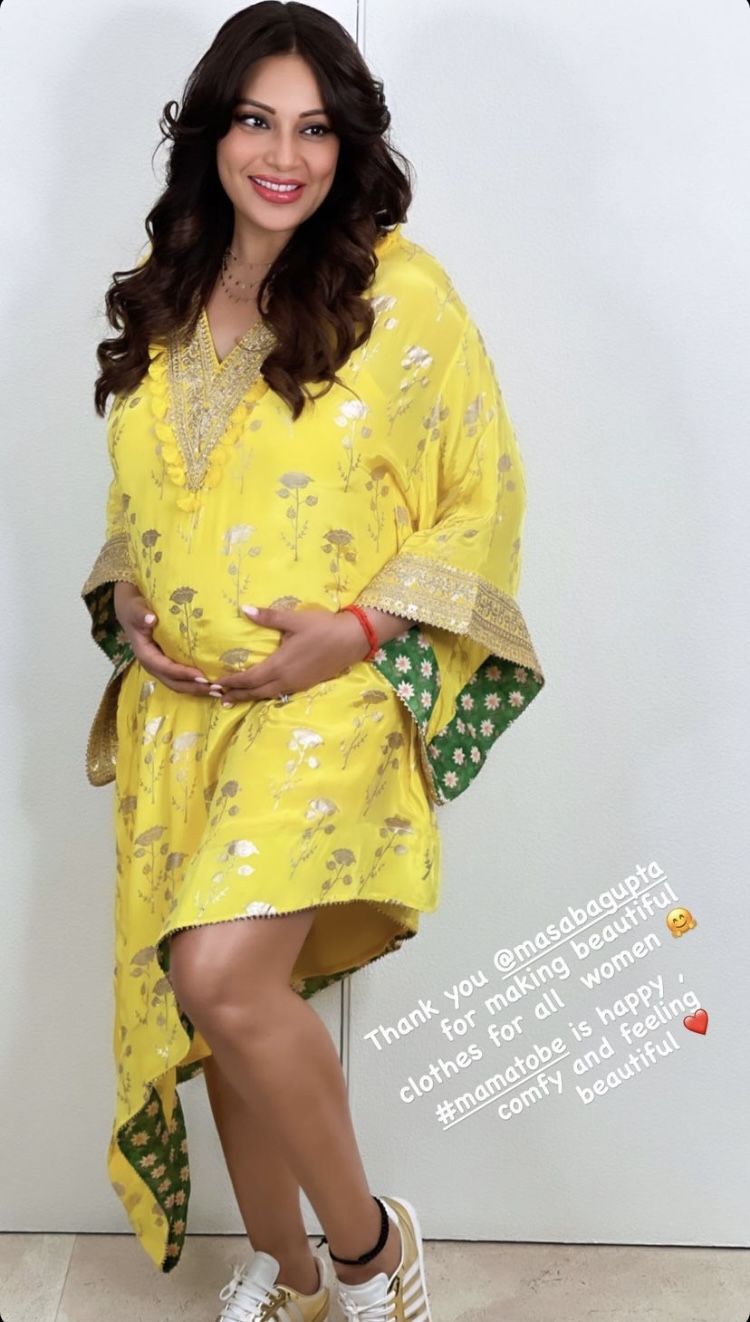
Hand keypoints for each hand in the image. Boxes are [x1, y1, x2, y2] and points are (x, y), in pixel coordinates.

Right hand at [113, 581, 210, 695]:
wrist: (131, 611)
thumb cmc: (135, 609)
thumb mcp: (135, 609)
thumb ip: (141, 615)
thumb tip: (150, 618)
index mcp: (145, 654)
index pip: (165, 668)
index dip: (183, 674)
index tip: (201, 676)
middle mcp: (153, 665)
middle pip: (174, 683)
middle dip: (194, 687)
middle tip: (216, 689)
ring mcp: (160, 667)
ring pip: (178, 684)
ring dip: (197, 689)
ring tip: (218, 690)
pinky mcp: (167, 664)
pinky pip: (181, 678)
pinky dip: (195, 683)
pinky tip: (211, 683)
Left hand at [213, 604, 371, 702]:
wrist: (353, 639)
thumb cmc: (323, 627)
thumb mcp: (294, 619)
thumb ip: (268, 617)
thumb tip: (245, 609)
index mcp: (280, 665)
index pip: (249, 678)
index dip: (232, 681)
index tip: (215, 683)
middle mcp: (285, 679)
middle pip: (255, 691)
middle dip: (236, 693)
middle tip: (217, 695)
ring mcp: (296, 684)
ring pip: (267, 695)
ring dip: (249, 696)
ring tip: (233, 698)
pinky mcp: (305, 684)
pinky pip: (278, 693)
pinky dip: (264, 694)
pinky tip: (261, 692)